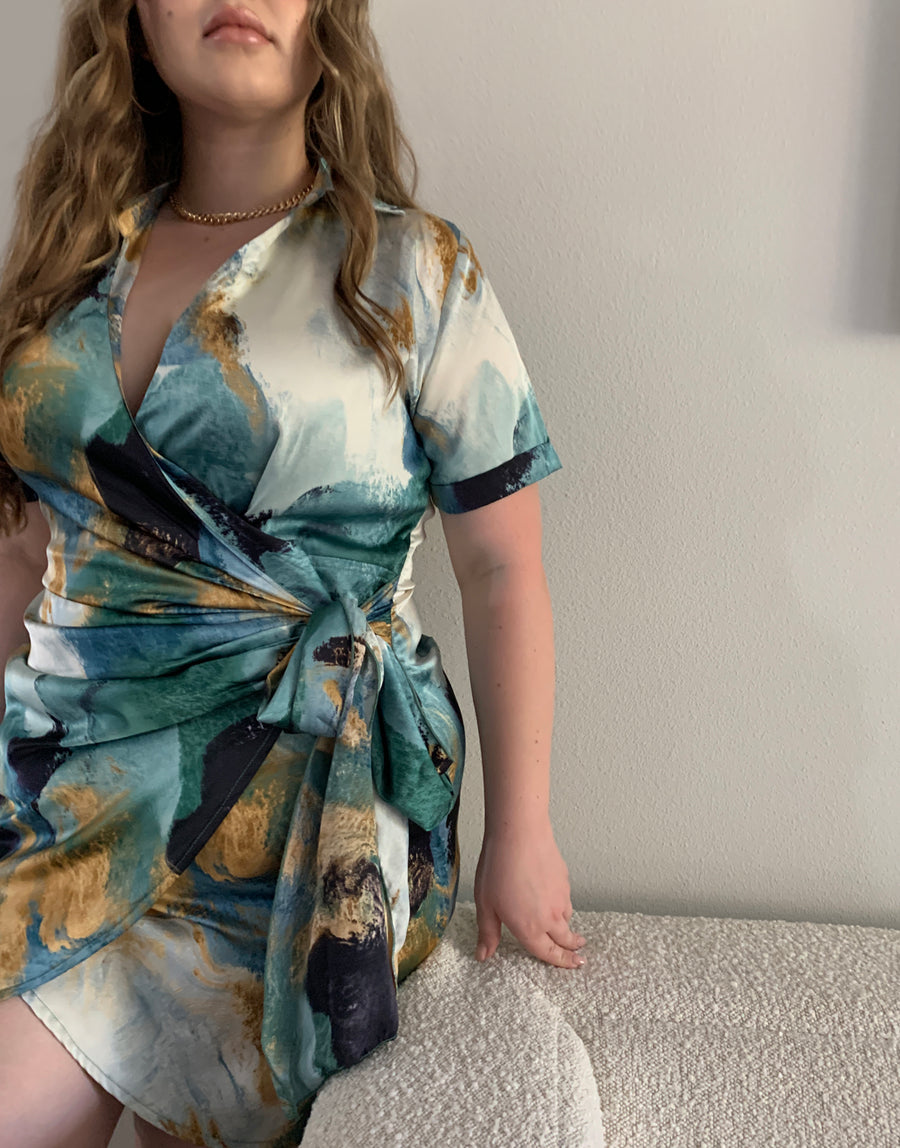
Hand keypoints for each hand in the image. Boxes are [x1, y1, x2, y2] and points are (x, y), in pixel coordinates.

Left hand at [473, 819, 586, 968]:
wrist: (519, 835)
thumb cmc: (499, 867)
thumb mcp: (485, 904)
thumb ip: (488, 933)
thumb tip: (483, 955)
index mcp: (529, 929)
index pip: (549, 953)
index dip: (562, 962)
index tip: (573, 965)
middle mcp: (549, 917)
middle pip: (566, 939)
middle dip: (573, 948)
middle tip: (579, 952)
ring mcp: (561, 898)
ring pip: (567, 918)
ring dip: (566, 925)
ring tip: (562, 925)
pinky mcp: (565, 880)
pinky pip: (566, 898)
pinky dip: (563, 903)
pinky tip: (552, 895)